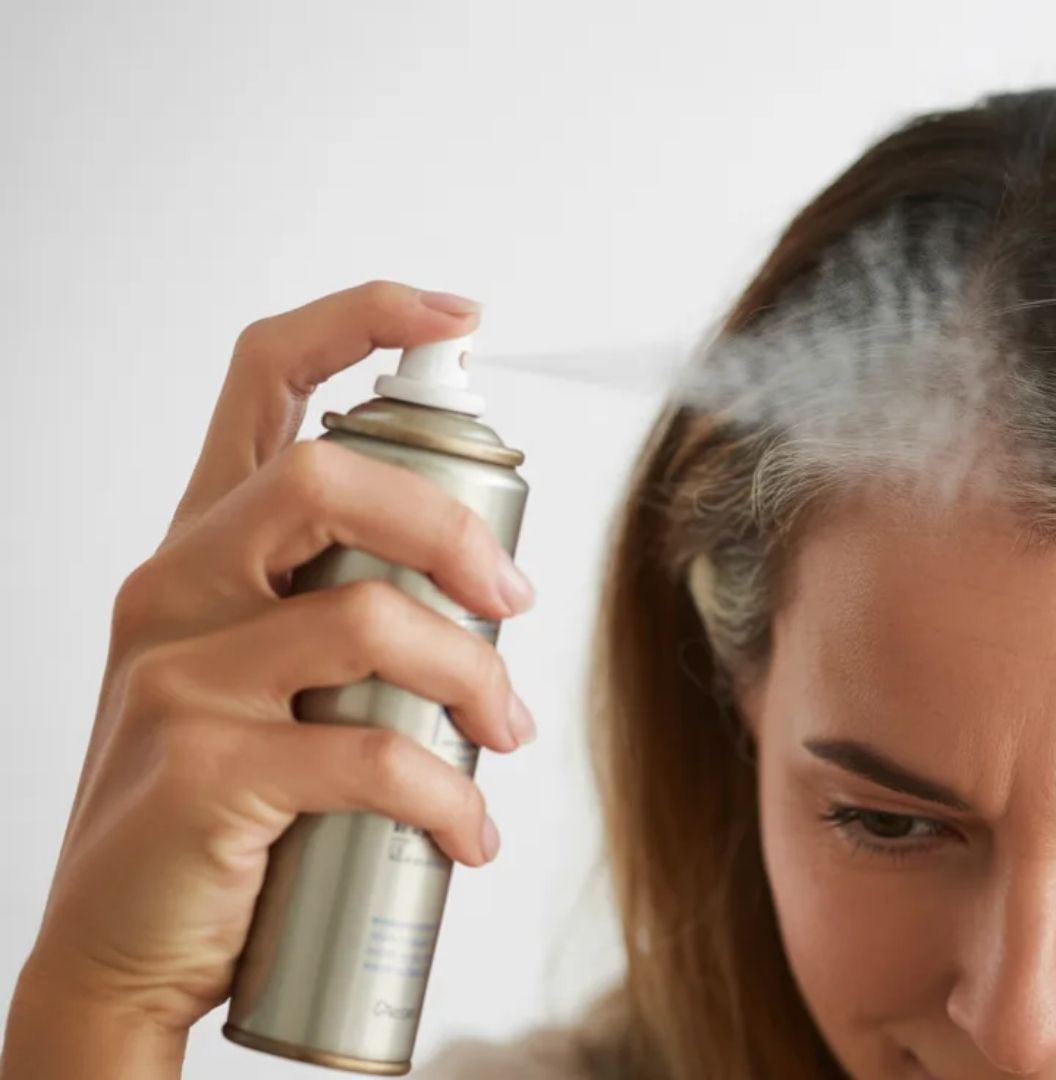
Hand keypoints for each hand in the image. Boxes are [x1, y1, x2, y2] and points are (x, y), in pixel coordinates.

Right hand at [3, 282, 536, 1077]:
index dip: (358, 320)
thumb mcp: (270, 682)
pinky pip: (367, 753)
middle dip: (451, 524)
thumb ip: (345, 610)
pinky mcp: (197, 771)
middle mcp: (175, 589)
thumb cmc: (224, 809)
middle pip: (322, 475)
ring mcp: (175, 676)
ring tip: (504, 739)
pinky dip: (448, 795)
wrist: (122, 951)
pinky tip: (468, 835)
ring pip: (366, 616)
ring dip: (473, 677)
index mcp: (203, 550)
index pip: (261, 380)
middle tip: (514, 601)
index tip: (456, 313)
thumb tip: (494, 586)